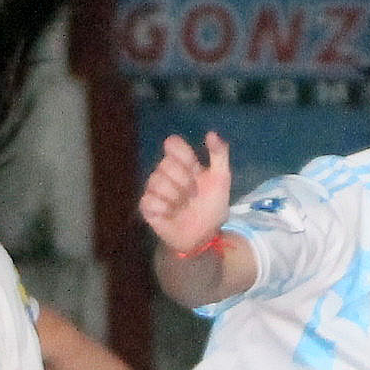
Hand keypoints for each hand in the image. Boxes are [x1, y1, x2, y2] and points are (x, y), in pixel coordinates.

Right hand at [139, 133, 231, 256]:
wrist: (203, 236)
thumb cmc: (211, 207)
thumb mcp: (222, 180)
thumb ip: (219, 154)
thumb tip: (210, 133)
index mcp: (183, 162)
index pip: (172, 143)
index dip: (183, 156)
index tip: (195, 169)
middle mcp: (165, 172)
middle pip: (165, 164)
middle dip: (184, 182)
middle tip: (193, 195)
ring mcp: (154, 189)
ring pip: (156, 182)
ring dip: (176, 197)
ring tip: (183, 206)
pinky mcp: (147, 206)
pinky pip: (149, 200)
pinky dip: (164, 209)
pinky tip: (171, 214)